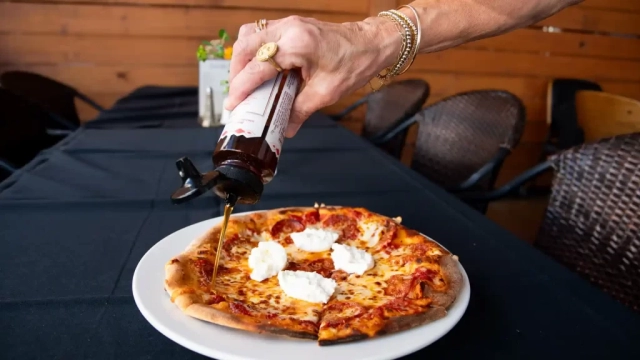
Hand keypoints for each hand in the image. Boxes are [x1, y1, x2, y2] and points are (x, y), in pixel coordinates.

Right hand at [224, 16, 398, 136]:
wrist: (372, 43)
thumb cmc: (355, 63)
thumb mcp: (327, 93)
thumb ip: (300, 110)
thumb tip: (285, 128)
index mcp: (297, 44)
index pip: (258, 67)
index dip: (241, 88)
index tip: (233, 104)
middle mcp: (289, 29)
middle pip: (245, 46)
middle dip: (236, 72)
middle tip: (238, 95)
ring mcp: (289, 23)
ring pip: (249, 35)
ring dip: (242, 58)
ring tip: (244, 81)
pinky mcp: (291, 24)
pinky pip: (261, 32)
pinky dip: (254, 50)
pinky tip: (259, 68)